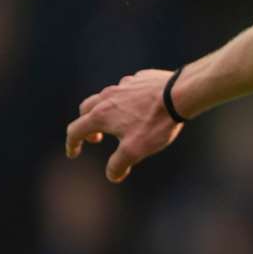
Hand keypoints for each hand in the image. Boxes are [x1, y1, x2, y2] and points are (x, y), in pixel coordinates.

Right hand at [65, 69, 184, 182]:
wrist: (180, 93)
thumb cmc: (155, 122)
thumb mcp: (135, 150)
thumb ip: (119, 165)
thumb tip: (112, 175)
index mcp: (101, 114)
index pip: (75, 130)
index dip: (72, 144)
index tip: (74, 153)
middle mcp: (108, 96)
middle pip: (86, 109)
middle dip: (86, 125)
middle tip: (97, 137)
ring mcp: (124, 85)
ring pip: (105, 96)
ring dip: (105, 110)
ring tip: (118, 122)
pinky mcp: (141, 78)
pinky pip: (126, 88)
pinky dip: (125, 99)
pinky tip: (138, 106)